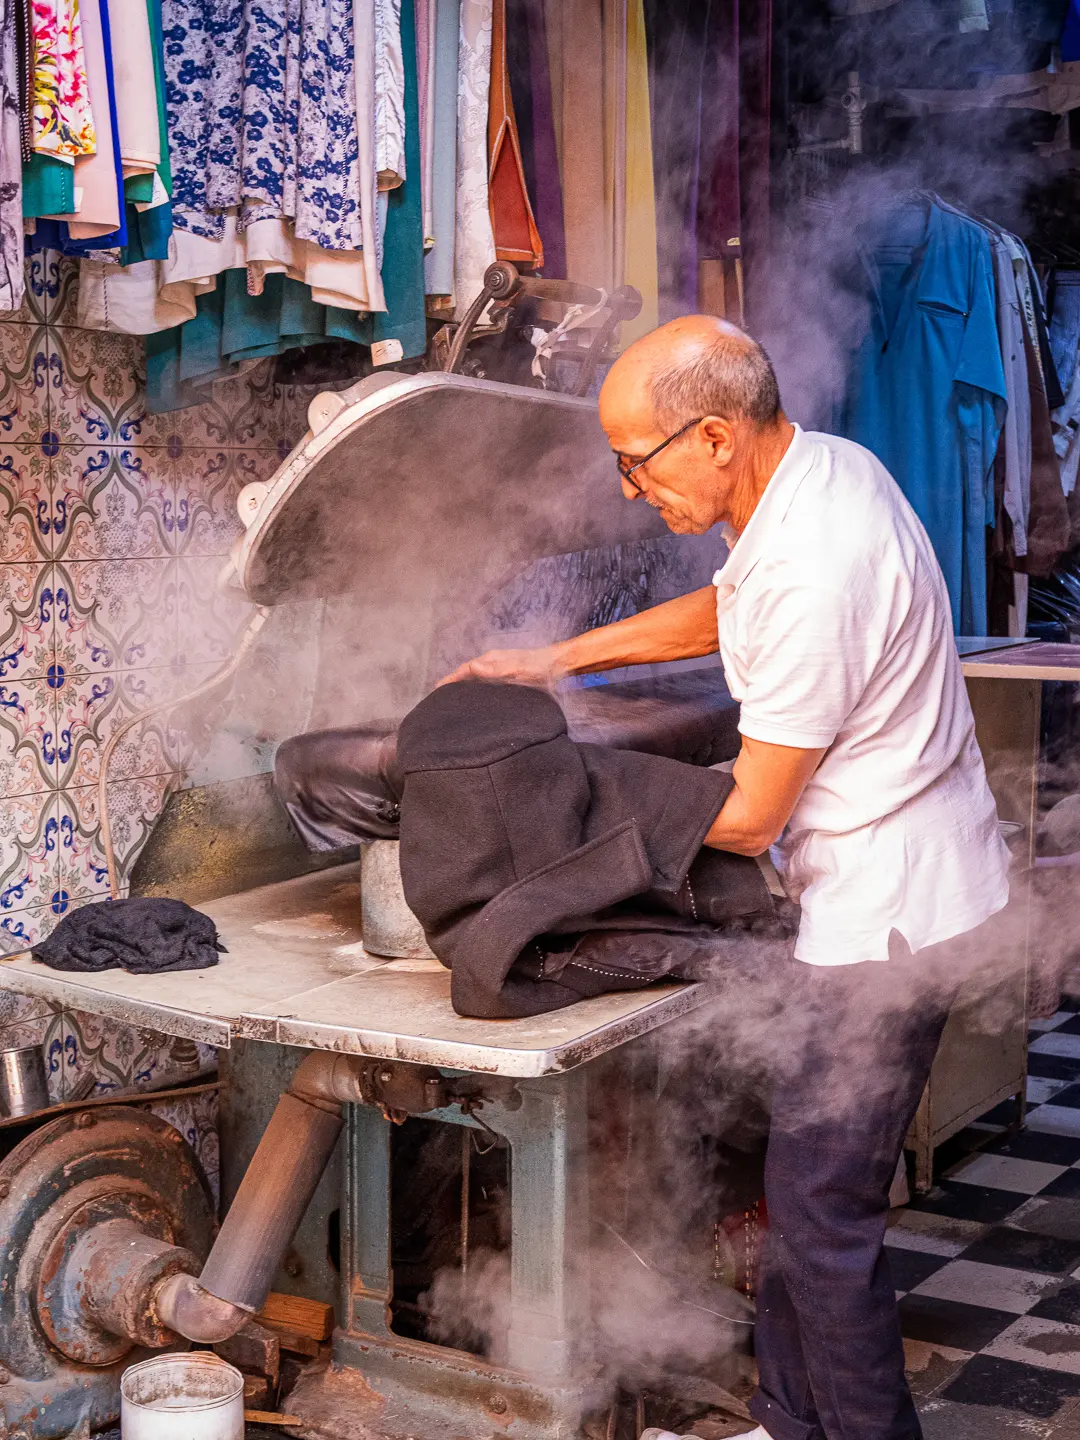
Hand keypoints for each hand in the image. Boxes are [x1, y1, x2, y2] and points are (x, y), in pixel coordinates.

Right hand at [437, 645, 564, 689]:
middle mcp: (494, 661)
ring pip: (477, 676)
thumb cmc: (540, 667)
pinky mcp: (509, 674)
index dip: (451, 679)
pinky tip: (479, 697)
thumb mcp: (517, 669)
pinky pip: (487, 680)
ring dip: (465, 684)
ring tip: (455, 698)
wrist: (560, 664)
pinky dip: (478, 687)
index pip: (466, 669)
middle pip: (468, 672)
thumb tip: (472, 668)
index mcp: (492, 659)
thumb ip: (496, 669)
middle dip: (454, 682)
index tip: (438, 689)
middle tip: (442, 697)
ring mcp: (501, 667)